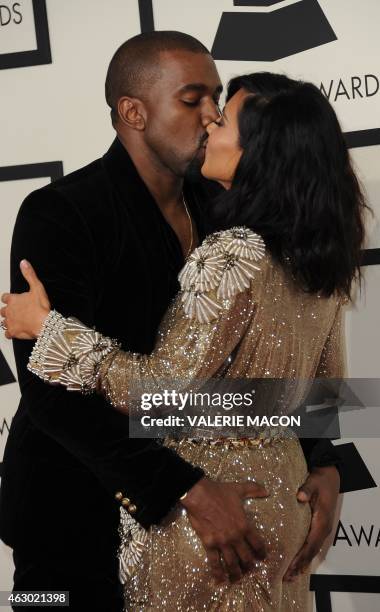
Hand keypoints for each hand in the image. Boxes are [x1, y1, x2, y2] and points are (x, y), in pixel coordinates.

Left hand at [1, 260, 50, 338]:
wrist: (44, 324)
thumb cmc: (41, 307)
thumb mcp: (37, 287)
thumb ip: (29, 275)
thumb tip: (24, 263)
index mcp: (13, 300)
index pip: (5, 298)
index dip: (9, 299)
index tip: (12, 300)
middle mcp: (9, 311)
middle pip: (3, 310)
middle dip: (8, 311)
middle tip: (16, 312)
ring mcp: (10, 322)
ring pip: (3, 322)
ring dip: (8, 321)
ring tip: (15, 321)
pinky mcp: (13, 332)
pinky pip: (7, 333)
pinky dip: (10, 333)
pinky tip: (15, 331)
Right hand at [181, 477, 268, 583]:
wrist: (199, 495)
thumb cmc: (219, 492)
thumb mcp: (238, 489)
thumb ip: (253, 490)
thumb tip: (266, 491)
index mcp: (245, 525)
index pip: (257, 543)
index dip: (261, 553)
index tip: (262, 558)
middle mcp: (236, 537)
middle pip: (246, 558)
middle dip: (250, 566)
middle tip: (250, 570)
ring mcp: (222, 543)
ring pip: (232, 564)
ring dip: (236, 574)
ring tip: (237, 579)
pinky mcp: (209, 544)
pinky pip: (214, 562)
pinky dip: (217, 573)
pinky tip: (219, 580)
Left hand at [283, 465, 339, 580]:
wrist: (331, 476)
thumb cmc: (320, 480)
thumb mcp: (313, 482)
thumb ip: (306, 489)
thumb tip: (301, 496)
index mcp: (322, 521)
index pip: (310, 544)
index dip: (300, 557)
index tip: (290, 567)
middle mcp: (324, 528)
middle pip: (311, 552)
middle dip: (299, 565)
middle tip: (286, 577)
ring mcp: (323, 529)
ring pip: (313, 551)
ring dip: (302, 564)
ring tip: (290, 576)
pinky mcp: (319, 526)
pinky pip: (313, 545)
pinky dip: (306, 556)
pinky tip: (298, 563)